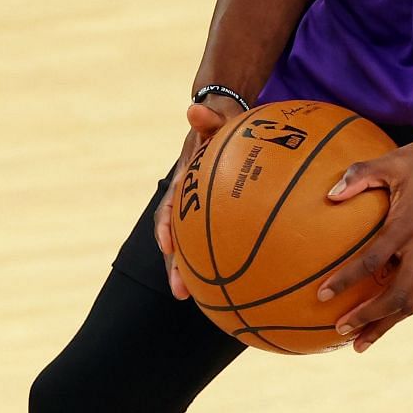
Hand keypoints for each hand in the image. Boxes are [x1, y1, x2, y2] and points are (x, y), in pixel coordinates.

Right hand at [153, 96, 243, 299]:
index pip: (168, 207)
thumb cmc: (224, 119)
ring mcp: (202, 209)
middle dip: (176, 266)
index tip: (166, 248)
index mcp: (184, 180)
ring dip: (197, 272)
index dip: (165, 229)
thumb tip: (193, 109)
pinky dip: (229, 261)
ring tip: (209, 303)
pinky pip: (223, 241)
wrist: (226, 120)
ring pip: (196, 246)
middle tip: (180, 293)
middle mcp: (188, 200)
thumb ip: (208, 117)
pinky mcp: (221, 216)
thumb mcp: (218, 116)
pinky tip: (247, 284)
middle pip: (177, 238)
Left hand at [315, 129, 412, 351]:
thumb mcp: (391, 161)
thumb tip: (329, 195)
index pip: (374, 260)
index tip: (323, 295)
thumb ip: (360, 176)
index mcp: (407, 223)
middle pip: (398, 294)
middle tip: (340, 329)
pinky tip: (389, 318)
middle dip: (370, 317)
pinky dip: (405, 310)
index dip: (347, 280)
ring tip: (361, 342)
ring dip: (387, 323)